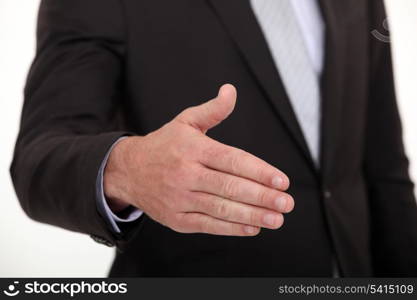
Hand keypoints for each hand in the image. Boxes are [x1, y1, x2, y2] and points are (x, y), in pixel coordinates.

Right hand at [104, 84, 293, 235]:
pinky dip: (232, 229)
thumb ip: (212, 110)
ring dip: (252, 216)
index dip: (259, 171)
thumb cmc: (164, 145)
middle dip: (262, 196)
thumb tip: (231, 91)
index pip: (232, 160)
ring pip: (221, 209)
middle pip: (229, 187)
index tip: (282, 180)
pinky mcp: (176, 219)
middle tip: (286, 203)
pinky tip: (253, 229)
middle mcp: (186, 174)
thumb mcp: (185, 122)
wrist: (127, 171)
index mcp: (193, 149)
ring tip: (277, 219)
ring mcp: (180, 199)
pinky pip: (208, 225)